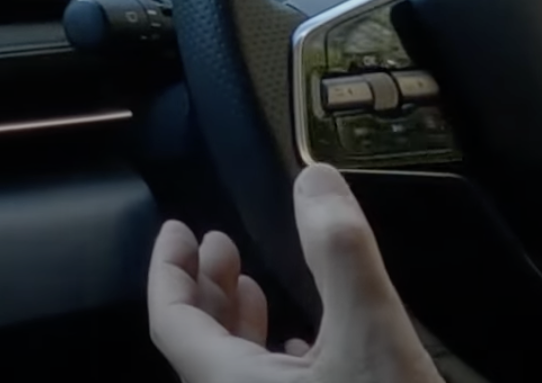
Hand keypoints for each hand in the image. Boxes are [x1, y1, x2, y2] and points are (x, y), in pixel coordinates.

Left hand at [148, 163, 442, 382]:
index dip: (168, 270)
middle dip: (207, 289)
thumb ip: (341, 254)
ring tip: (252, 284)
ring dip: (240, 327)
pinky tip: (306, 351)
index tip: (179, 227)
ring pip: (233, 377)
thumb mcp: (374, 337)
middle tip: (218, 241)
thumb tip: (313, 178)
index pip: (171, 323)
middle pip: (198, 348)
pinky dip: (273, 366)